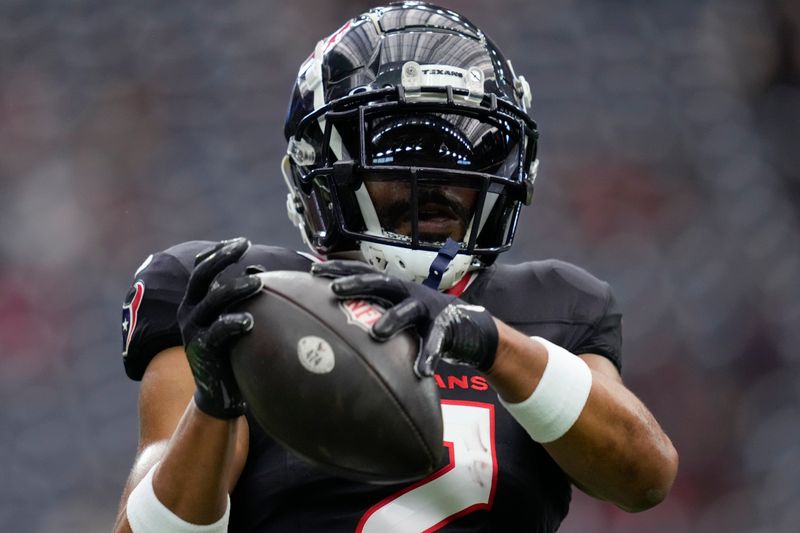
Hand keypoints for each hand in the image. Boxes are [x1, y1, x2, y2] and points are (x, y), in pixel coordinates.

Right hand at [177, 237, 263, 418]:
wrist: (219, 394)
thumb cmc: (232, 352)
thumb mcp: (233, 321)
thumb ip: (241, 299)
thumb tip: (261, 273)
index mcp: (195, 301)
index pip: (200, 267)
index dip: (217, 251)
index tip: (241, 241)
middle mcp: (189, 311)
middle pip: (202, 275)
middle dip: (222, 257)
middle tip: (245, 245)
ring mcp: (193, 329)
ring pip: (213, 299)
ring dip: (236, 287)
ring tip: (258, 283)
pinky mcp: (202, 350)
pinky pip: (218, 331)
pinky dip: (233, 322)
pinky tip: (250, 321)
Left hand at [311, 260, 497, 376]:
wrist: (468, 326)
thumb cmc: (420, 322)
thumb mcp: (394, 311)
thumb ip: (370, 314)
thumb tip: (329, 326)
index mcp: (392, 288)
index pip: (363, 272)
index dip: (339, 270)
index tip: (312, 272)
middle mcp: (407, 292)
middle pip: (381, 283)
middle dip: (358, 284)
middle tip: (335, 290)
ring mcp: (427, 308)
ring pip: (407, 311)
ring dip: (392, 319)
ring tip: (377, 333)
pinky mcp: (445, 326)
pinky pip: (436, 341)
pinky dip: (429, 355)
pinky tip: (421, 371)